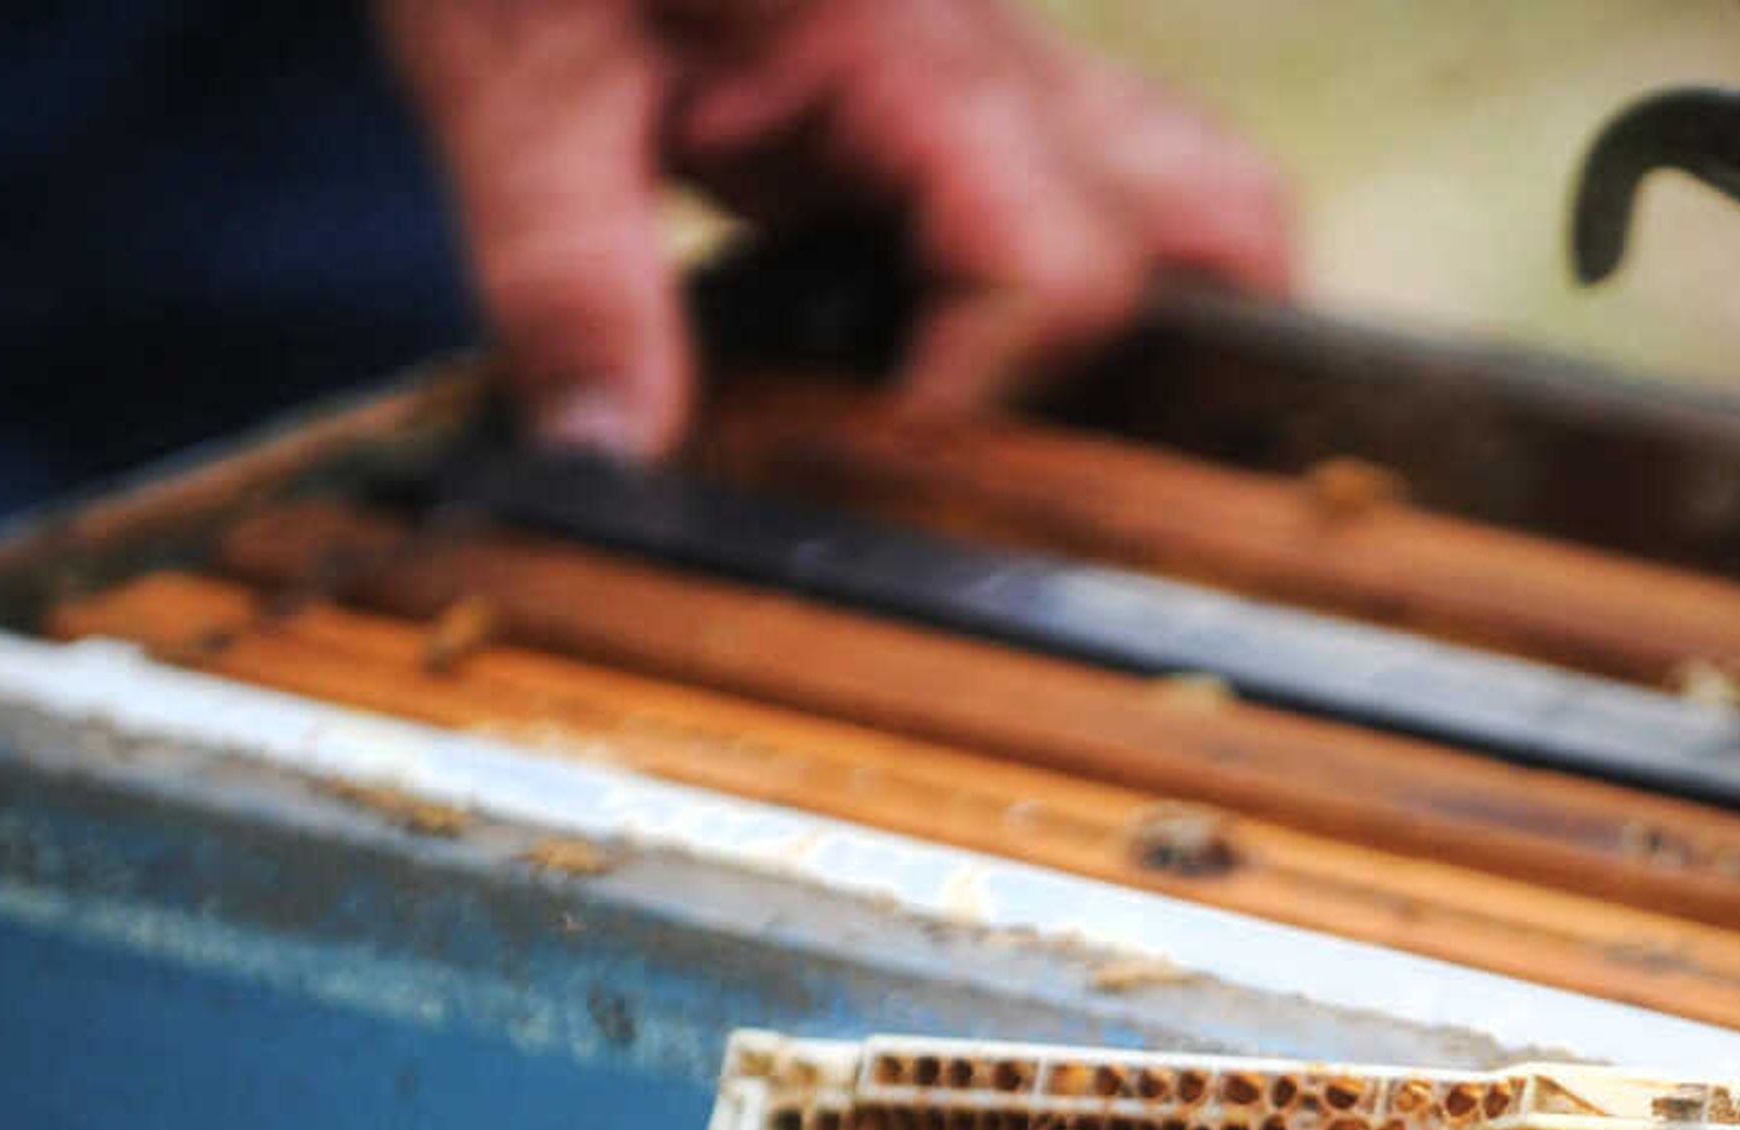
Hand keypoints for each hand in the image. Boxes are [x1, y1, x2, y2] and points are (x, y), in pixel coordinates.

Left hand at [379, 0, 1292, 460]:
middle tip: (1011, 451)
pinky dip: (1108, 270)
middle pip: (1220, 218)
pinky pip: (1124, 173)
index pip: (1057, 264)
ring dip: (1164, 314)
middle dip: (1154, 364)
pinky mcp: (985, 76)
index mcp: (905, 52)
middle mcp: (1000, 52)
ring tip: (1044, 416)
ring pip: (1208, 190)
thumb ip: (570, 273)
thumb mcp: (519, 80)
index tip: (890, 466)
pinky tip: (987, 344)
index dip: (988, 397)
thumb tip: (615, 457)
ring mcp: (1012, 59)